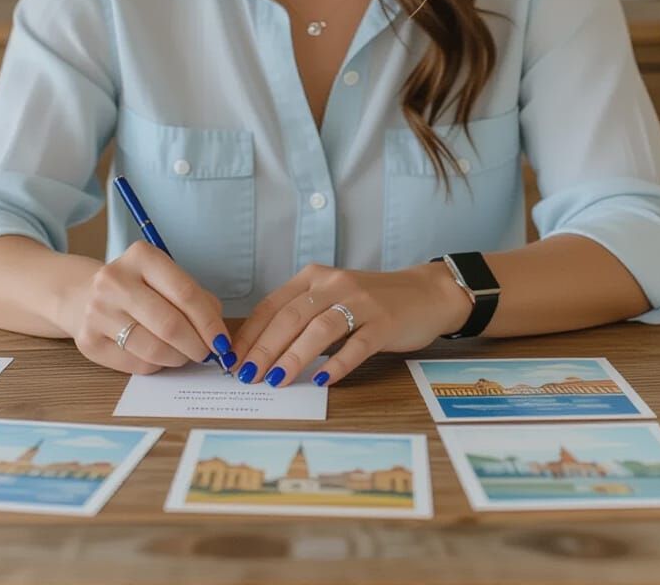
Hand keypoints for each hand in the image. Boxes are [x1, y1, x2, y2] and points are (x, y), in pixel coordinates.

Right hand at [59, 241, 234, 375]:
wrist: (81, 294)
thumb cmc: (136, 286)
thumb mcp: (164, 277)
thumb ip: (194, 298)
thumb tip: (218, 334)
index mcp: (141, 256)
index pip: (185, 293)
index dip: (209, 322)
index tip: (223, 341)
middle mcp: (115, 280)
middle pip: (170, 324)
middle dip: (197, 345)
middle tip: (207, 353)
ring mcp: (97, 311)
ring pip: (154, 349)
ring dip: (179, 358)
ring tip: (185, 354)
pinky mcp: (89, 341)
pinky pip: (136, 364)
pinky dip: (157, 365)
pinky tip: (159, 355)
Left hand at [229, 261, 471, 387]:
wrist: (426, 293)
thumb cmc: (372, 302)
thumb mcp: (332, 298)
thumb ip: (302, 316)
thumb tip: (261, 350)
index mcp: (315, 277)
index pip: (273, 305)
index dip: (251, 334)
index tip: (233, 360)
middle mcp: (335, 285)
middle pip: (291, 317)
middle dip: (265, 348)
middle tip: (248, 376)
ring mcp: (361, 302)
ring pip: (320, 329)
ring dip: (293, 356)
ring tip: (276, 381)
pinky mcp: (385, 322)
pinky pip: (358, 344)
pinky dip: (337, 362)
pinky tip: (321, 379)